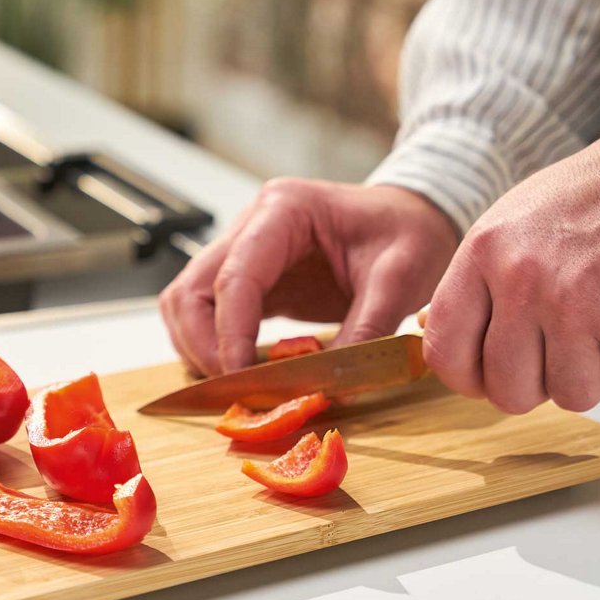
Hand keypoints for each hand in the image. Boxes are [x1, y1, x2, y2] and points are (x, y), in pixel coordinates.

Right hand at [160, 179, 459, 375]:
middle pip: (191, 289)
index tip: (244, 379)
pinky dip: (210, 345)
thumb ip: (366, 329)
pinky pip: (206, 313)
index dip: (230, 334)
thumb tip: (333, 386)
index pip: (234, 276)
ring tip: (235, 383)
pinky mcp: (250, 277)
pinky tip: (240, 371)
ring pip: (186, 302)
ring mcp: (243, 249)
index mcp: (284, 210)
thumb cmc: (410, 232)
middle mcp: (251, 225)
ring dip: (197, 347)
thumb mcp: (401, 277)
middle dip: (204, 346)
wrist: (414, 216)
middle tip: (237, 390)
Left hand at [425, 132, 599, 412]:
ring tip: (598, 324)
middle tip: (552, 356)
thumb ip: (475, 281)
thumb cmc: (592, 201)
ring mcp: (575, 306)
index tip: (481, 378)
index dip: (463, 379)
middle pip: (506, 389)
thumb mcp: (510, 223)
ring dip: (587, 371)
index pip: (444, 349)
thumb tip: (441, 332)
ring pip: (567, 394)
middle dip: (531, 386)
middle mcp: (521, 281)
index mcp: (483, 253)